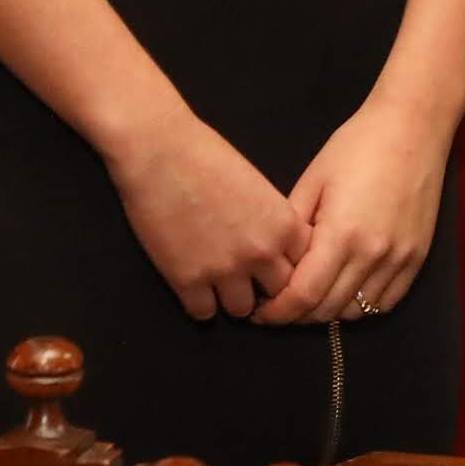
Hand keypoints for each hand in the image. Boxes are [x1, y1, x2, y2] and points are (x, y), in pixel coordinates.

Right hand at [106, 112, 311, 321]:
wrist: (160, 151)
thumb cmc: (207, 155)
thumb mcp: (257, 187)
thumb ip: (271, 220)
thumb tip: (273, 244)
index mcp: (283, 226)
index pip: (304, 266)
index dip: (287, 266)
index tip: (273, 264)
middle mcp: (261, 253)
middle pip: (279, 293)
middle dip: (265, 288)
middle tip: (247, 279)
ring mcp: (224, 270)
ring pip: (242, 310)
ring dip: (232, 298)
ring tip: (218, 284)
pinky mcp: (187, 281)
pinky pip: (203, 314)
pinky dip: (199, 303)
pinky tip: (193, 286)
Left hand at [262, 89, 458, 324]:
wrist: (413, 127)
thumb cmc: (357, 146)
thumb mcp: (313, 180)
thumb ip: (293, 228)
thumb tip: (276, 265)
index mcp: (342, 234)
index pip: (304, 295)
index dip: (278, 312)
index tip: (261, 311)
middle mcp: (373, 254)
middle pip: (328, 310)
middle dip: (297, 314)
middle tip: (279, 305)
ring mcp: (399, 258)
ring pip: (356, 312)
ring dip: (329, 311)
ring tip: (312, 296)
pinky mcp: (418, 257)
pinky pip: (385, 302)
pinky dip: (361, 306)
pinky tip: (345, 291)